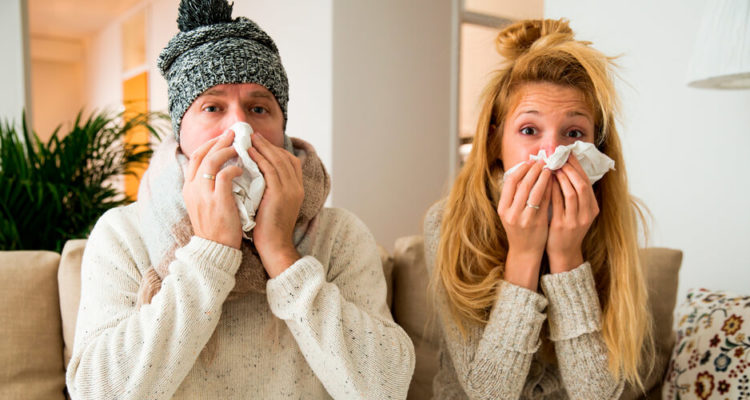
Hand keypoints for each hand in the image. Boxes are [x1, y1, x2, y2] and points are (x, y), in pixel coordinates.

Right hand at [182, 130, 243, 248]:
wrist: (215, 249)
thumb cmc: (216, 227)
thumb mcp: (206, 203)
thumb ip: (209, 186)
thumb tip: (223, 169)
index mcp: (189, 187)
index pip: (196, 157)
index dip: (210, 144)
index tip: (224, 138)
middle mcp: (192, 188)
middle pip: (202, 154)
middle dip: (219, 141)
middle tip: (234, 133)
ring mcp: (203, 194)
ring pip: (211, 161)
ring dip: (227, 151)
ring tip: (240, 147)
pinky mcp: (217, 201)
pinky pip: (224, 176)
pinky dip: (233, 169)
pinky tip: (242, 169)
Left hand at [248, 133, 304, 277]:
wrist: (275, 247)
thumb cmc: (269, 230)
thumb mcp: (273, 206)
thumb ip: (270, 191)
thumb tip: (256, 178)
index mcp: (297, 189)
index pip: (290, 162)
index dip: (276, 151)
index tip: (261, 144)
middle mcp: (296, 187)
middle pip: (284, 157)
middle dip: (268, 144)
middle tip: (252, 134)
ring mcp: (290, 189)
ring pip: (277, 160)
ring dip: (262, 146)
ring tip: (249, 138)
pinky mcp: (280, 193)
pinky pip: (269, 169)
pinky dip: (259, 157)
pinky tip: (248, 151)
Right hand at [497, 160, 551, 289]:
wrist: (525, 251)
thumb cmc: (519, 228)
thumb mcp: (510, 212)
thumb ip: (514, 195)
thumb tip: (524, 170)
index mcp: (502, 208)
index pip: (510, 182)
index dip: (521, 169)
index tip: (530, 161)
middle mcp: (511, 213)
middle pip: (523, 184)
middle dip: (534, 170)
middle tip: (543, 161)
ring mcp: (524, 218)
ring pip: (535, 191)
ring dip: (544, 177)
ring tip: (550, 168)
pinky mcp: (538, 222)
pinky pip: (545, 201)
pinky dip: (550, 189)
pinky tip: (555, 181)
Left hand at [547, 155, 598, 272]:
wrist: (564, 252)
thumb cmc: (568, 229)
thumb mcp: (578, 212)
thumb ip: (575, 195)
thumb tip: (566, 169)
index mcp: (592, 208)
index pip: (587, 182)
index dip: (577, 167)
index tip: (567, 155)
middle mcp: (587, 214)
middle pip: (581, 185)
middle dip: (570, 169)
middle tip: (558, 158)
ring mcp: (575, 220)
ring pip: (571, 193)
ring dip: (561, 177)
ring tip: (552, 167)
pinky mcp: (562, 225)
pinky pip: (557, 203)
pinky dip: (552, 190)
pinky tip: (545, 182)